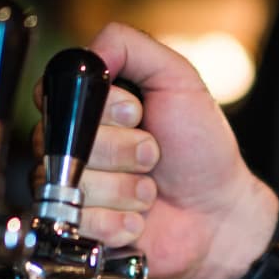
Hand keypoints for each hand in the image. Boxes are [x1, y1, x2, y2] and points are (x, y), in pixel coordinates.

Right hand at [33, 22, 276, 278]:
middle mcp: (72, 148)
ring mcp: (74, 192)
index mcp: (88, 108)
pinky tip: (141, 220)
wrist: (220, 214)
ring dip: (126, 189)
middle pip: (63, 144)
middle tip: (154, 156)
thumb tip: (88, 51)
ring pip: (72, 186)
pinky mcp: (83, 231)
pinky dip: (119, 222)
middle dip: (123, 150)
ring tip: (150, 191)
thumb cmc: (202, 149)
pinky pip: (80, 224)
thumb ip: (130, 46)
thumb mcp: (178, 79)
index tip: (138, 115)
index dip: (102, 111)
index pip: (58, 97)